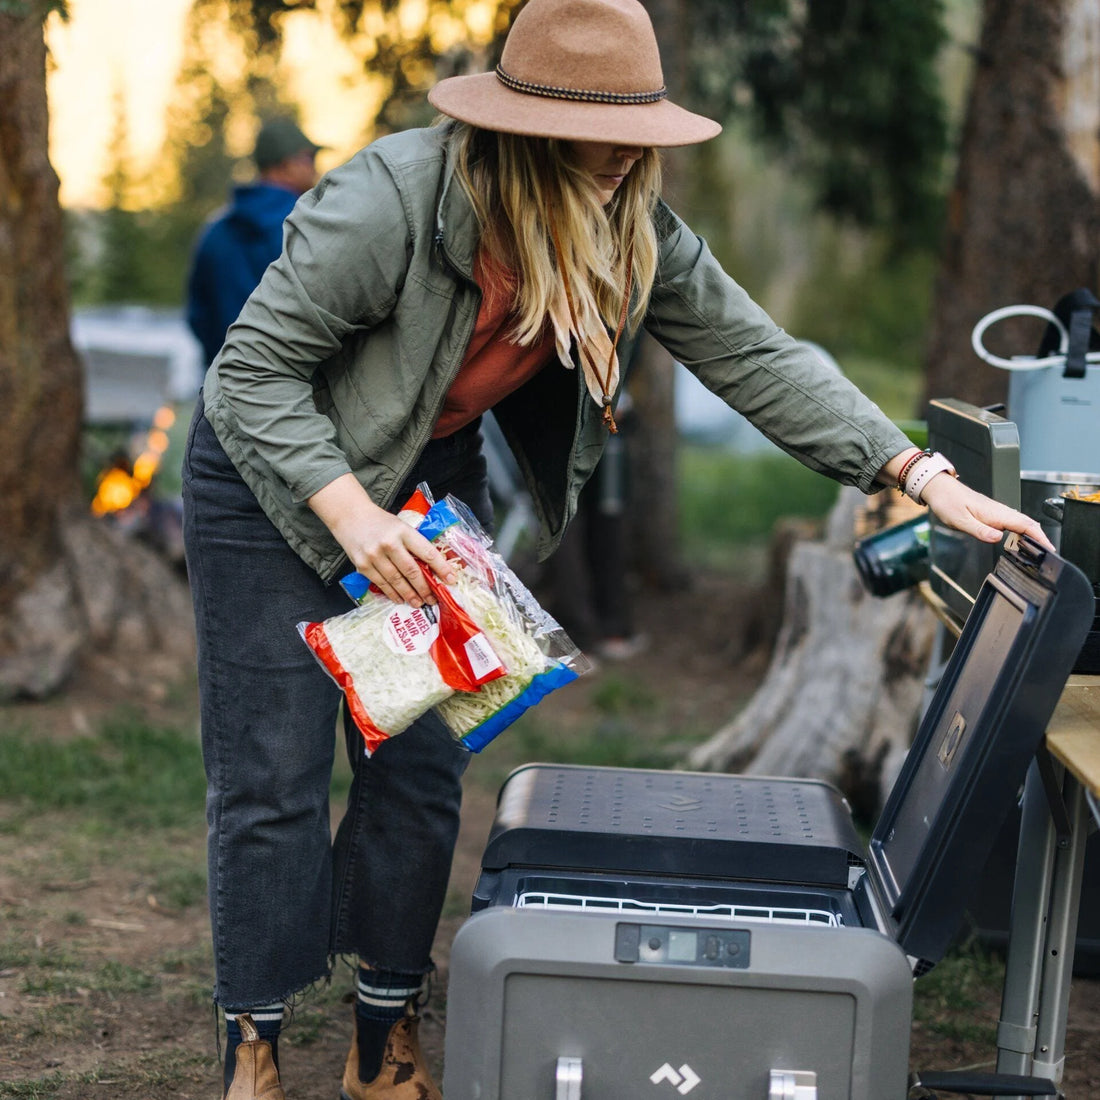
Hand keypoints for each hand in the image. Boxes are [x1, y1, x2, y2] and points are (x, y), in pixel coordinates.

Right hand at [308, 474, 457, 604]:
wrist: (350, 515)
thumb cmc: (380, 522)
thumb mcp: (401, 526)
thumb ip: (414, 543)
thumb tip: (433, 567)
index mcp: (403, 531)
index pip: (427, 552)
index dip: (441, 568)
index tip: (451, 580)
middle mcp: (389, 543)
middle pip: (412, 571)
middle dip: (425, 588)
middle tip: (433, 599)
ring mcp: (374, 555)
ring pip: (396, 581)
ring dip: (410, 595)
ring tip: (419, 603)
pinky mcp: (362, 565)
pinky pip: (381, 584)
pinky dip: (392, 593)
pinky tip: (400, 599)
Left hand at [921, 473, 1054, 550]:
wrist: (939, 488)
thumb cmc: (947, 502)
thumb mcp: (960, 520)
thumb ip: (980, 530)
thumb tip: (998, 538)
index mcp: (995, 513)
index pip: (1025, 525)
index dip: (1039, 537)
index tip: (1050, 548)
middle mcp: (999, 511)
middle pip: (1028, 524)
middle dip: (1041, 537)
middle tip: (1049, 553)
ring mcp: (997, 511)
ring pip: (1021, 522)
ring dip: (1033, 534)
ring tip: (1040, 549)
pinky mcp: (992, 512)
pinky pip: (1013, 521)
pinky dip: (1022, 530)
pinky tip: (1021, 538)